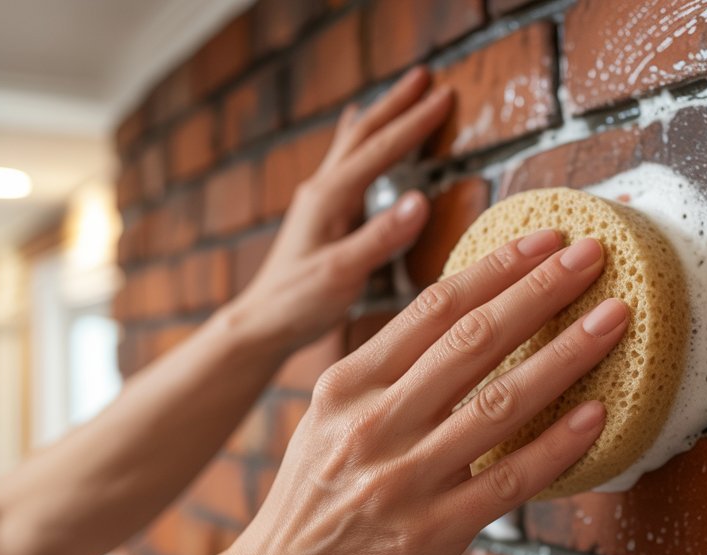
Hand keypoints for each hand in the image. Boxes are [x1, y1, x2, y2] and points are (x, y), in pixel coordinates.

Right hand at [222, 232, 629, 554]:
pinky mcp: (434, 531)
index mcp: (350, 383)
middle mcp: (376, 423)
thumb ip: (389, 370)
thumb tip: (465, 317)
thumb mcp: (331, 417)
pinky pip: (510, 480)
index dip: (498, 267)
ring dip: (566, 355)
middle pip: (473, 340)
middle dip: (541, 290)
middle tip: (594, 255)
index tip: (546, 239)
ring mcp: (405, 479)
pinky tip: (595, 414)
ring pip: (500, 402)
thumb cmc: (316, 496)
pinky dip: (557, 444)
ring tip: (614, 319)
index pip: (434, 307)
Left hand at [223, 67, 452, 356]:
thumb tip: (420, 200)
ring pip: (354, 143)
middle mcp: (322, 190)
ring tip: (404, 93)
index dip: (414, 123)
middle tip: (428, 77)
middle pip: (363, 133)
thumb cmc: (298, 303)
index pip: (379, 149)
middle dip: (397, 104)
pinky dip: (359, 138)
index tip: (445, 96)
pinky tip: (358, 131)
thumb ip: (381, 237)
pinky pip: (346, 163)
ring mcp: (320, 200)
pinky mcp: (322, 215)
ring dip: (382, 116)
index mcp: (329, 198)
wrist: (261, 324)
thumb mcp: (343, 274)